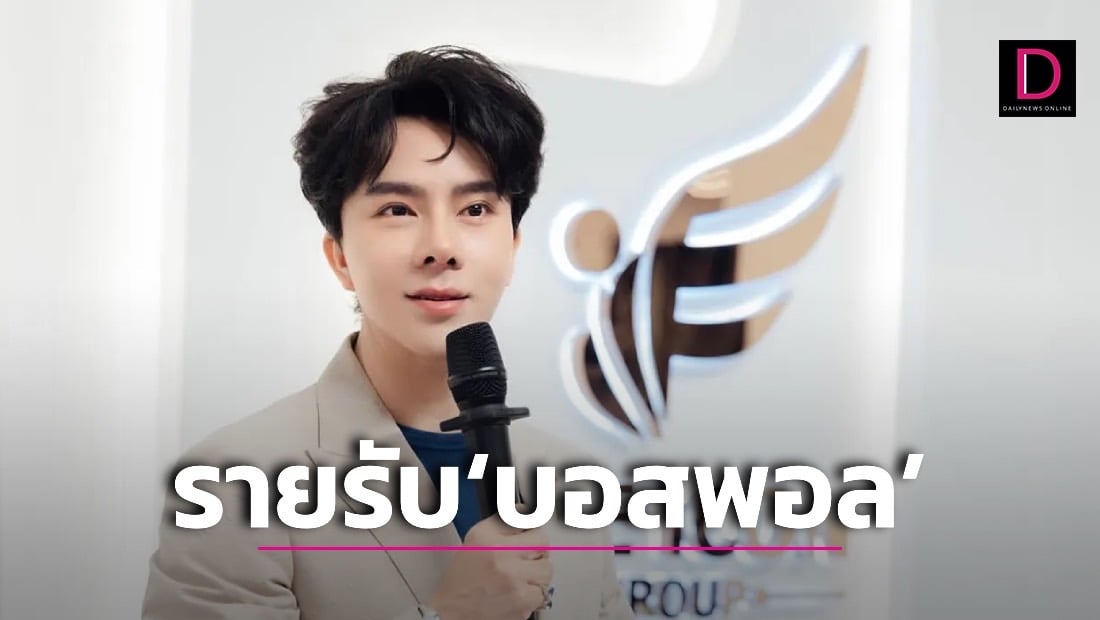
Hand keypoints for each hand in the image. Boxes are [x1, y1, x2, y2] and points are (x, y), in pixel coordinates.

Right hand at [428, 510, 552, 619]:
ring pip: (546, 570)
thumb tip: (525, 512)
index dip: (532, 529)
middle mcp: (501, 556)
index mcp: (487, 538)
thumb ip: (501, 524)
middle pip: (542, 544)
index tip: (532, 530)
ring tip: (520, 578)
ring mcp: (514, 581)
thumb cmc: (461, 581)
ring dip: (537, 574)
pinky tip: (518, 593)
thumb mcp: (474, 541)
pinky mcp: (522, 603)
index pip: (526, 521)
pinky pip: (542, 593)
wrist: (452, 614)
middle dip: (536, 552)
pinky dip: (533, 595)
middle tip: (524, 559)